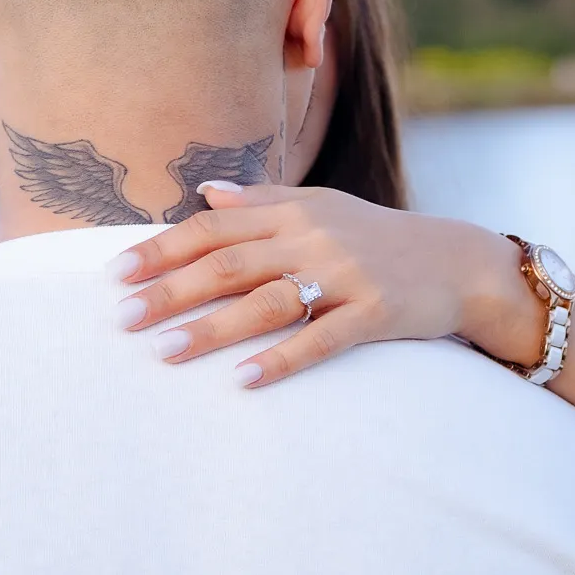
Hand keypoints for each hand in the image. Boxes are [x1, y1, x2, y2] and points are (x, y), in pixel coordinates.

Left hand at [110, 182, 540, 387]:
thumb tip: (206, 193)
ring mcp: (345, 276)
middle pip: (228, 265)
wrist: (459, 261)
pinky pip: (321, 339)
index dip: (162, 249)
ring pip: (266, 303)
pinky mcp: (375, 313)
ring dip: (211, 329)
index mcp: (293, 211)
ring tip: (163, 353)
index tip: (115, 275)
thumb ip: (263, 201)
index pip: (213, 227)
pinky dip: (280, 359)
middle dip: (170, 292)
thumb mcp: (323, 206)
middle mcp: (313, 238)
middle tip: (122, 320)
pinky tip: (242, 381)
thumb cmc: (378, 237)